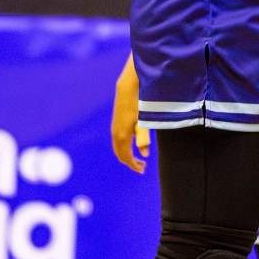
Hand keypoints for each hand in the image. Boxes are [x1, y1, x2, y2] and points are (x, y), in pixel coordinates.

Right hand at [111, 56, 150, 172]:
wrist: (127, 87)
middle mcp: (115, 134)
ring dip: (127, 155)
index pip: (126, 157)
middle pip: (120, 154)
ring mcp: (114, 128)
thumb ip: (144, 138)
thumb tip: (144, 154)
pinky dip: (124, 148)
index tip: (142, 170)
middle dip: (130, 162)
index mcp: (122, 136)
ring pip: (118, 148)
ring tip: (139, 158)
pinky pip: (117, 141)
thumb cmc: (139, 104)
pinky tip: (133, 144)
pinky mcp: (115, 123)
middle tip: (142, 167)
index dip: (134, 165)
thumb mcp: (144, 122)